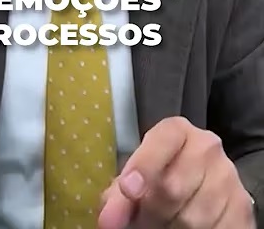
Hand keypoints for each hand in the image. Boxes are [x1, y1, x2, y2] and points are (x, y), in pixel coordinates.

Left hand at [99, 117, 254, 228]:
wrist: (207, 185)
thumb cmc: (165, 175)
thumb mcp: (141, 175)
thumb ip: (120, 193)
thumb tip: (109, 217)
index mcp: (178, 131)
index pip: (163, 140)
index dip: (145, 164)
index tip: (128, 188)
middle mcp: (207, 147)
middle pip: (171, 188)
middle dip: (149, 212)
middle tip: (140, 220)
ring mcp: (227, 177)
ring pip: (191, 217)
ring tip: (163, 225)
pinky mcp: (241, 208)